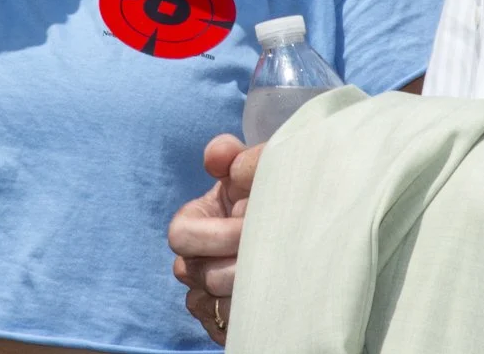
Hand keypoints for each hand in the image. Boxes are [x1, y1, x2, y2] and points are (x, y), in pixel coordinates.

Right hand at [169, 134, 264, 344]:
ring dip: (249, 290)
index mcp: (194, 221)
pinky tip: (278, 298)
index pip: (181, 235)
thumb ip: (240, 156)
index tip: (249, 227)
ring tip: (283, 275)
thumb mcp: (260, 169)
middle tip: (274, 254)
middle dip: (236, 263)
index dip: (213, 235)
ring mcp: (205, 294)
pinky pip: (227, 328)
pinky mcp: (222, 323)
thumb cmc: (273, 197)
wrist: (303, 231)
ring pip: (212, 304)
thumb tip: (223, 160)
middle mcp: (193, 260)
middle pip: (196, 273)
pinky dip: (254, 316)